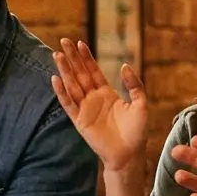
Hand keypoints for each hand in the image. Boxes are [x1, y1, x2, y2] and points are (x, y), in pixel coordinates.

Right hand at [50, 39, 149, 173]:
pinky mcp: (79, 120)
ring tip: (57, 54)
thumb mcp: (141, 104)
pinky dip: (61, 92)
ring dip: (64, 70)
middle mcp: (93, 98)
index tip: (80, 43)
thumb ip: (134, 85)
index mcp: (107, 93)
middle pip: (80, 74)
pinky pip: (68, 103)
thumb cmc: (136, 132)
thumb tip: (124, 65)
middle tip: (64, 40)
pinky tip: (55, 79)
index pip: (93, 71)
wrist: (129, 155)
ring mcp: (85, 109)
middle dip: (72, 58)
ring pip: (72, 85)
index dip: (86, 57)